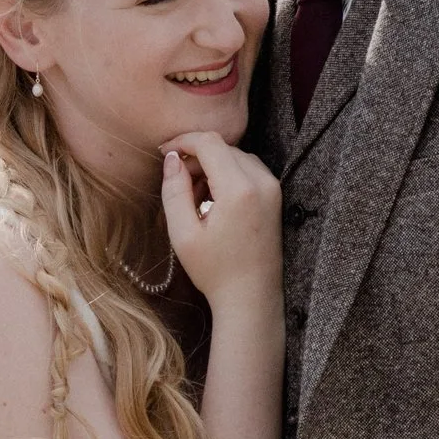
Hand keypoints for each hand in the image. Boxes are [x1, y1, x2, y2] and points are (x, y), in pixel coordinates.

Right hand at [161, 130, 280, 314]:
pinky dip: (227, 175)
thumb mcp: (183, 234)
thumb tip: (171, 159)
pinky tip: (213, 201)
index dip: (183, 141)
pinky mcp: (275, 196)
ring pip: (235, 156)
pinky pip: (247, 169)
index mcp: (239, 189)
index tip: (163, 152)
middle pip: (223, 148)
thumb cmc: (215, 272)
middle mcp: (261, 182)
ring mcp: (272, 188)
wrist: (251, 297)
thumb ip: (174, 191)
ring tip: (195, 197)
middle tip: (178, 184)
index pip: (210, 143)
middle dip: (196, 157)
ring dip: (211, 166)